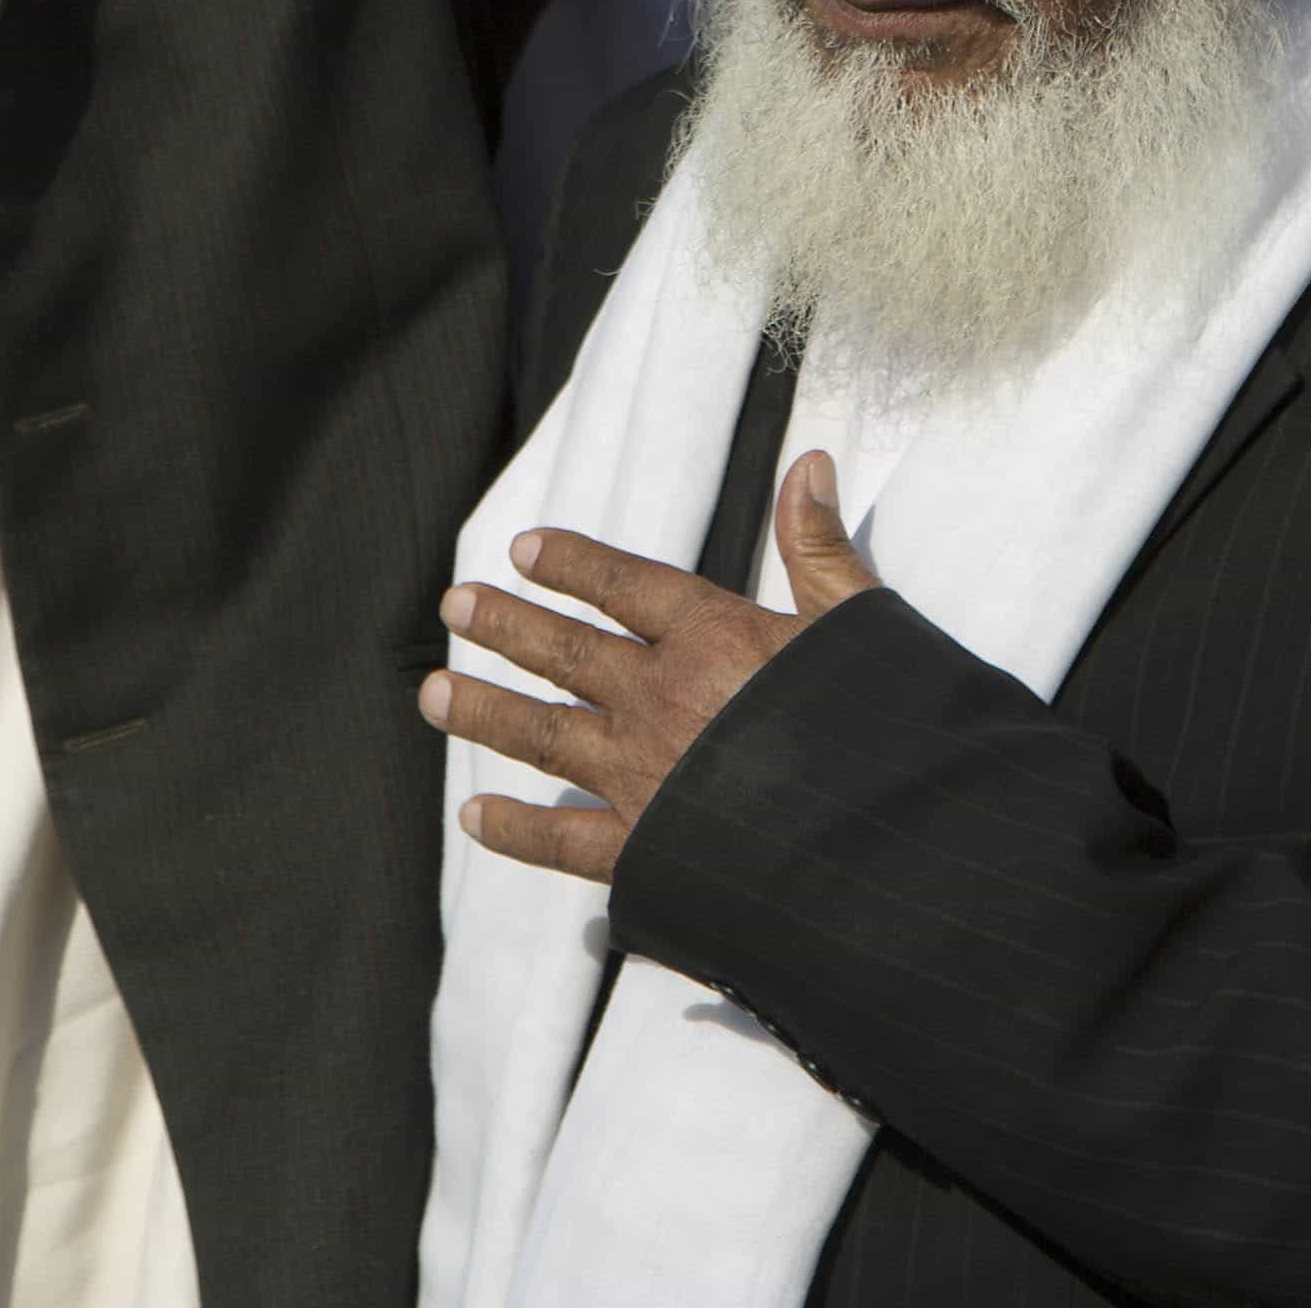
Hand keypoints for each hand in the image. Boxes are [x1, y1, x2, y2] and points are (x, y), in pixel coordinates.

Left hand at [422, 454, 880, 882]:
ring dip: (485, 712)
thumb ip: (819, 545)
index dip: (573, 564)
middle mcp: (663, 699)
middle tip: (453, 605)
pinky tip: (473, 818)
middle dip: (506, 627)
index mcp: (715, 637)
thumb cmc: (878, 725)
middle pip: (566, 652)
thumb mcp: (858, 620)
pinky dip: (516, 831)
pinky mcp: (645, 849)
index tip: (523, 549)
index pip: (626, 586)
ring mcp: (645, 775)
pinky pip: (565, 838)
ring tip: (432, 694)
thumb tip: (808, 461)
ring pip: (544, 734)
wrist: (878, 838)